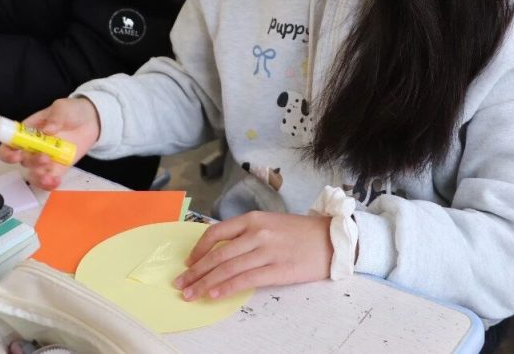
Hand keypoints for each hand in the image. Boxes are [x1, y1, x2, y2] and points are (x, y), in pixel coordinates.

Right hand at [0, 98, 100, 188]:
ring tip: (50, 176)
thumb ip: (55, 117)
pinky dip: (49, 184)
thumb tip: (47, 130)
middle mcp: (33, 148)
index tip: (16, 155)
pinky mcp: (58, 168)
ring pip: (34, 174)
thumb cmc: (70, 111)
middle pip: (23, 161)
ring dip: (38, 177)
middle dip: (31, 162)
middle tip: (44, 157)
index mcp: (27, 132)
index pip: (9, 144)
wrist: (90, 120)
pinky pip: (49, 180)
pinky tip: (55, 182)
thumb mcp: (62, 108)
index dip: (7, 152)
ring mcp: (45, 159)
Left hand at [174, 212, 333, 300]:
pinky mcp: (278, 270)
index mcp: (253, 219)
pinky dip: (227, 288)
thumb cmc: (300, 232)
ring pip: (228, 268)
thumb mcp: (270, 223)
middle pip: (218, 254)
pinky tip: (214, 295)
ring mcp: (267, 251)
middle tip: (181, 283)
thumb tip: (220, 252)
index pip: (216, 233)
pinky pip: (246, 280)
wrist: (332, 239)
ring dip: (206, 283)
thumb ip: (246, 234)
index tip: (189, 262)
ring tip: (191, 293)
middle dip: (195, 271)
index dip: (198, 249)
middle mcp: (257, 233)